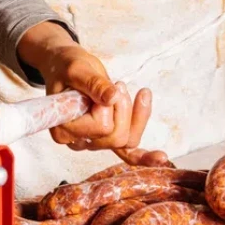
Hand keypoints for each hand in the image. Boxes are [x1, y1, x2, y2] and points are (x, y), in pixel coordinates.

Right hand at [17, 22, 152, 149]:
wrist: (67, 66)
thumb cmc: (68, 67)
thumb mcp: (78, 69)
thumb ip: (94, 84)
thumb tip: (112, 98)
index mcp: (63, 129)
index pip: (100, 127)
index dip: (106, 104)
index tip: (94, 84)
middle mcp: (77, 142)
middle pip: (116, 137)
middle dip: (123, 107)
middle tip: (114, 84)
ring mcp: (93, 142)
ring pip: (126, 140)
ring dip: (132, 113)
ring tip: (121, 88)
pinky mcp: (106, 138)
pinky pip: (127, 154)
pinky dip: (144, 157)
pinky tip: (161, 157)